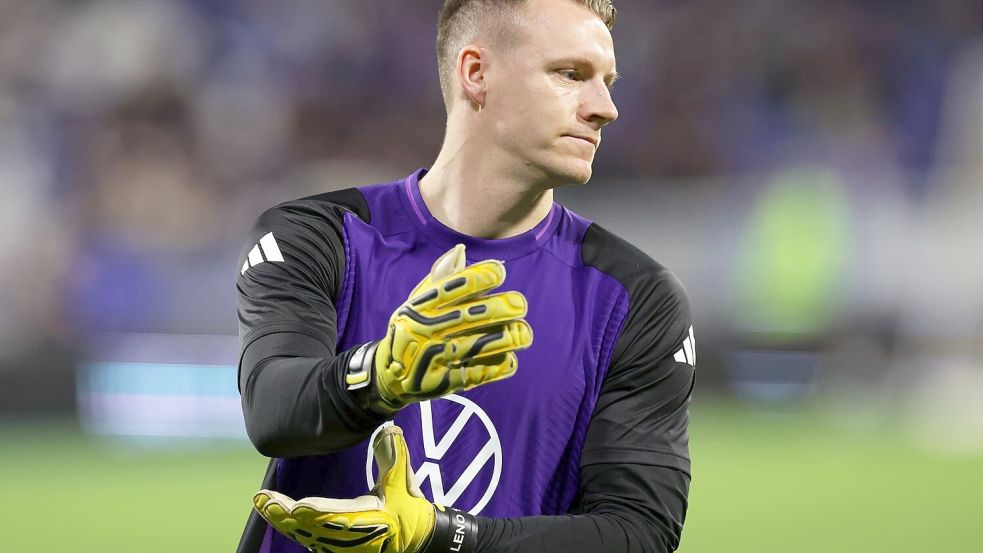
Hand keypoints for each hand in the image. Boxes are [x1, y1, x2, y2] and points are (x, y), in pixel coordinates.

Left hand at [253, 425, 476, 552]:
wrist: (418, 540)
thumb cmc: (411, 512)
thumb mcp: (405, 484)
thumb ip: (395, 456)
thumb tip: (389, 429)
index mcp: (367, 521)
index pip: (335, 518)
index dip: (314, 512)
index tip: (296, 505)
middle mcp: (349, 538)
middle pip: (311, 528)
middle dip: (286, 514)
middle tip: (263, 500)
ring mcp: (341, 546)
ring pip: (306, 534)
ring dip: (283, 520)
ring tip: (263, 503)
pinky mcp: (336, 547)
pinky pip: (309, 538)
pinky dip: (292, 527)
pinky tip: (278, 515)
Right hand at [348, 244, 532, 413]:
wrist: (389, 376)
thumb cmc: (410, 330)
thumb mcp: (415, 303)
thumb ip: (440, 279)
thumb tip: (461, 250)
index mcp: (420, 308)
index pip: (453, 287)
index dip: (480, 277)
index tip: (500, 273)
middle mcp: (427, 330)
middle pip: (471, 315)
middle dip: (501, 308)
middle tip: (521, 304)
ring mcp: (436, 358)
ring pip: (479, 345)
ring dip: (507, 338)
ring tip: (524, 333)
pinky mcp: (445, 382)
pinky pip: (478, 373)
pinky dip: (498, 366)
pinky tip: (511, 359)